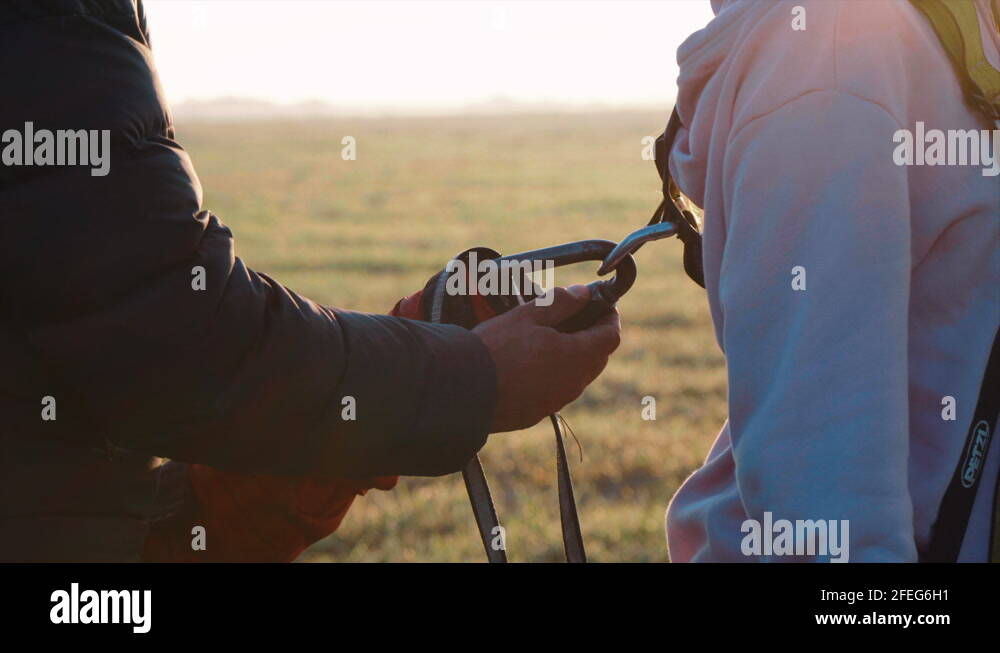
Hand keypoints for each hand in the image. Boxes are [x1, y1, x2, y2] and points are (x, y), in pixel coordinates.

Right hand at [472, 284, 620, 432]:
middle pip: (597, 358)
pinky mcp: (537, 413)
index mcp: (576, 356)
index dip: (611, 318)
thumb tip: (583, 293)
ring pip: (577, 377)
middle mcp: (573, 383)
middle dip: (593, 337)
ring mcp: (556, 401)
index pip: (611, 336)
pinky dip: (554, 376)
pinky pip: (556, 391)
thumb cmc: (495, 348)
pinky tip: (530, 365)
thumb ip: (561, 302)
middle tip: (576, 319)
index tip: (604, 306)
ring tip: (549, 340)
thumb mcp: (528, 315)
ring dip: (573, 358)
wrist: (463, 390)